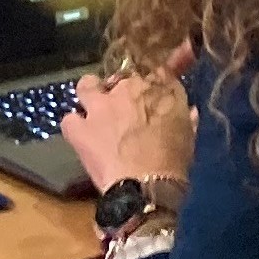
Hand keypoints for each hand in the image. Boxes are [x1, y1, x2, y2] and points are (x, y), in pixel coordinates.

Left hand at [60, 63, 194, 191]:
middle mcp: (126, 89)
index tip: (157, 90)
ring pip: (88, 85)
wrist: (147, 188)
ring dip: (92, 94)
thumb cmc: (174, 164)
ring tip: (96, 108)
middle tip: (129, 109)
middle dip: (125, 90)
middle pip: (122, 78)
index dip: (157, 79)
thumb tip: (188, 110)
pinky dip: (75, 125)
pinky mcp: (79, 129)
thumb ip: (186, 118)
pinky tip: (82, 133)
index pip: (158, 70)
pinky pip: (70, 119)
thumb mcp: (188, 137)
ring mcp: (99, 107)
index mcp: (158, 89)